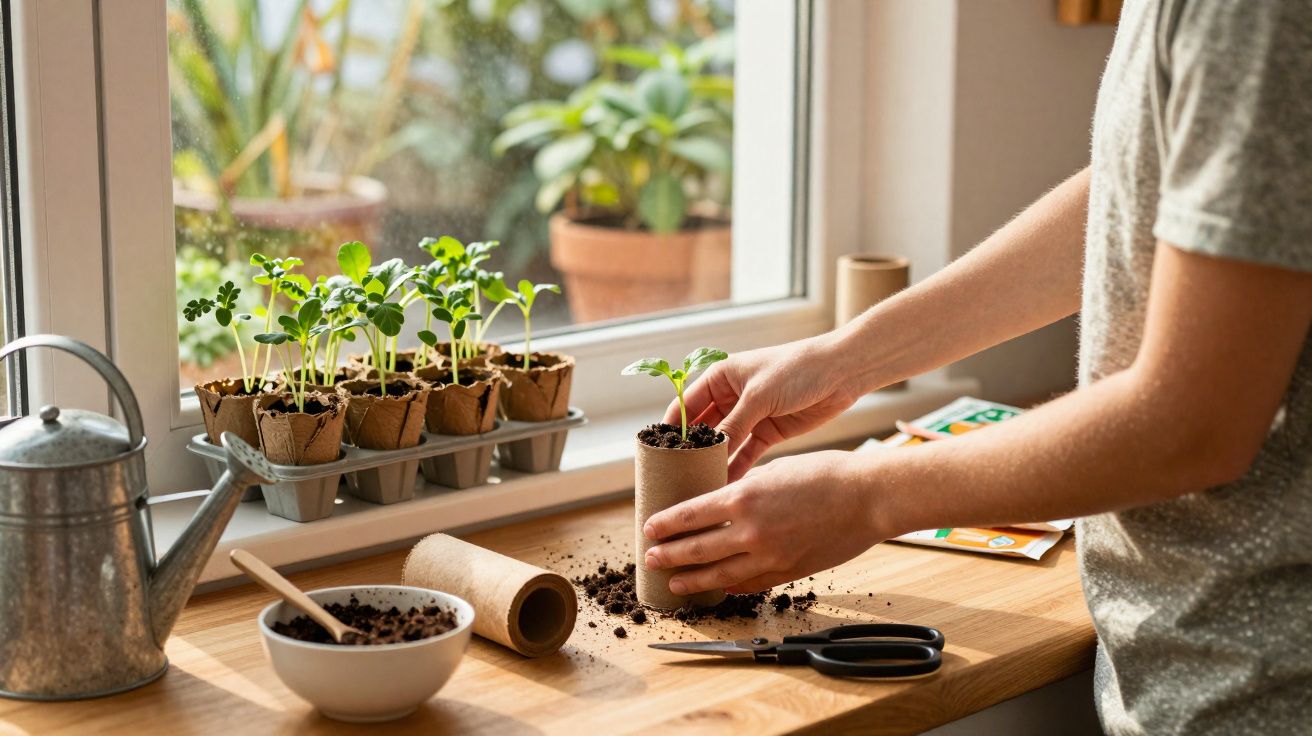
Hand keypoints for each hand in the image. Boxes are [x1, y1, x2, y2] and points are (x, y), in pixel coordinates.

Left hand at [642, 450, 883, 593]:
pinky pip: (749, 584)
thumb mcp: (774, 472)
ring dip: (692, 579)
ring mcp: (769, 556)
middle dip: (668, 555)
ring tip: (674, 582)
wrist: (867, 498)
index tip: (649, 529)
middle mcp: (750, 530)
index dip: (664, 525)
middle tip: (651, 559)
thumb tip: (720, 501)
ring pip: (718, 575)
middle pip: (695, 549)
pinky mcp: (787, 572)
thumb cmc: (826, 475)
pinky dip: (730, 586)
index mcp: (742, 498)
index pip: (688, 516)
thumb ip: (744, 489)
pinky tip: (718, 587)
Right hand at [665, 336, 865, 480]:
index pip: (685, 405)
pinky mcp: (767, 432)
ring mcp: (749, 416)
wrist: (840, 372)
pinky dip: (736, 468)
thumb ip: (733, 424)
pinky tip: (725, 485)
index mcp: (720, 377)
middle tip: (676, 476)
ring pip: (723, 444)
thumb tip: (709, 451)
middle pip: (702, 428)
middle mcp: (730, 397)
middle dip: (691, 451)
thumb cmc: (796, 369)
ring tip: (697, 486)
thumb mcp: (759, 396)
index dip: (671, 428)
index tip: (658, 453)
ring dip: (713, 462)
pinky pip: (746, 454)